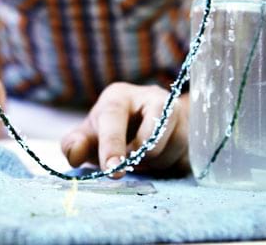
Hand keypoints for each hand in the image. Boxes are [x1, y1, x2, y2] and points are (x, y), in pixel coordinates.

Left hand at [60, 83, 189, 177]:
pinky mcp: (192, 128)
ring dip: (155, 163)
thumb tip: (75, 153)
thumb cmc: (108, 132)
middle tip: (129, 165)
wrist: (141, 126)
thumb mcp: (87, 137)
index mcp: (119, 96)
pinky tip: (158, 160)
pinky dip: (170, 165)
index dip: (112, 144)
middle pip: (153, 132)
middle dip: (140, 155)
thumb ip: (73, 145)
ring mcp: (176, 110)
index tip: (112, 169)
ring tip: (142, 159)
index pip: (115, 116)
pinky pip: (186, 155)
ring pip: (172, 146)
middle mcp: (151, 97)